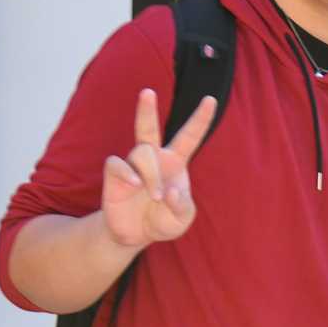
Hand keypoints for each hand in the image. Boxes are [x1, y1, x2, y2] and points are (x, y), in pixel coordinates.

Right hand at [101, 88, 217, 248]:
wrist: (137, 235)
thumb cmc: (164, 220)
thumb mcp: (182, 218)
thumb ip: (181, 205)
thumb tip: (169, 190)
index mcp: (176, 162)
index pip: (190, 136)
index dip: (200, 119)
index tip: (212, 99)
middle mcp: (153, 158)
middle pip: (148, 128)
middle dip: (146, 109)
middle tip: (147, 91)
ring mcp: (133, 165)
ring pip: (141, 153)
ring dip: (151, 175)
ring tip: (155, 196)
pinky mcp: (115, 175)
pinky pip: (117, 164)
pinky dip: (127, 173)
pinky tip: (134, 184)